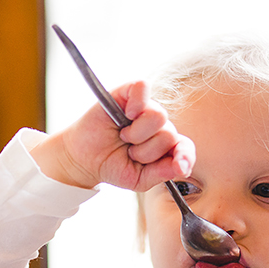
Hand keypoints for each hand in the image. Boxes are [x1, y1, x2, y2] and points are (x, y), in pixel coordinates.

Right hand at [30, 80, 194, 190]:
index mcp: (164, 144)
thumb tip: (181, 166)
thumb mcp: (139, 179)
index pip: (185, 147)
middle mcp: (158, 124)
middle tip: (129, 151)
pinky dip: (135, 103)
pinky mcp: (128, 92)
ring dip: (136, 134)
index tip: (179, 167)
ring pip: (158, 116)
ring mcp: (144, 106)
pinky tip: (125, 115)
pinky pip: (142, 87)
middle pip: (169, 135)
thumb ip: (162, 173)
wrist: (83, 159)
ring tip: (123, 136)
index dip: (185, 156)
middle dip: (146, 151)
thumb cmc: (112, 165)